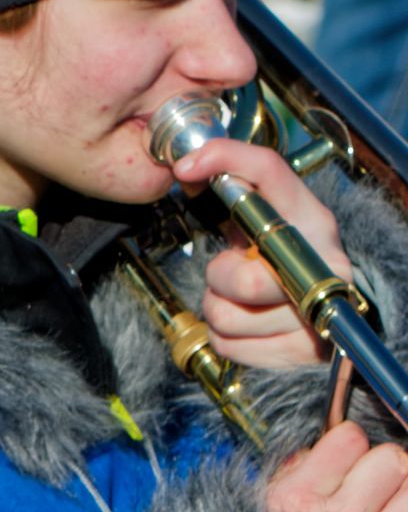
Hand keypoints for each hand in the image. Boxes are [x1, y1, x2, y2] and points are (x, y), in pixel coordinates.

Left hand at [180, 135, 353, 368]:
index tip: (184, 167)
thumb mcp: (260, 223)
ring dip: (219, 311)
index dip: (224, 159)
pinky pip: (229, 346)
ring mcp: (320, 311)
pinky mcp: (306, 351)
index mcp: (311, 220)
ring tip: (242, 301)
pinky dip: (227, 339)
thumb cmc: (278, 261)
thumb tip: (186, 168)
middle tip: (228, 273)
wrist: (322, 312)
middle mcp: (326, 263)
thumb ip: (230, 193)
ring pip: (227, 317)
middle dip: (219, 278)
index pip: (270, 172)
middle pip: (244, 280)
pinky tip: (249, 326)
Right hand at [263, 420, 407, 511]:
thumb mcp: (245, 511)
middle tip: (372, 484)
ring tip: (389, 511)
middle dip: (385, 467)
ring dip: (405, 500)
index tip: (340, 459)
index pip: (349, 440)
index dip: (347, 445)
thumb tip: (314, 457)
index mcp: (292, 499)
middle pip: (392, 462)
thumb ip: (284, 478)